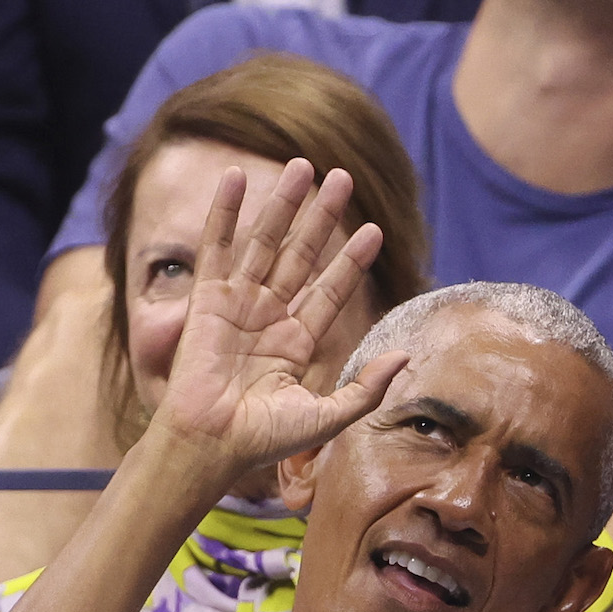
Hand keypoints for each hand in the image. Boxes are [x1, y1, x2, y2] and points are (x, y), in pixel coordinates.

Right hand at [148, 158, 406, 481]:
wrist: (213, 445)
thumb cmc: (265, 440)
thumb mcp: (327, 417)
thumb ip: (366, 388)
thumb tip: (405, 357)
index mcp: (299, 341)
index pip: (331, 290)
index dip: (352, 261)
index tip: (373, 230)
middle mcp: (271, 316)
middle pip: (302, 255)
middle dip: (322, 217)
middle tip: (342, 177)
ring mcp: (239, 304)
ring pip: (266, 242)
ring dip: (283, 204)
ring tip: (303, 166)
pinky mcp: (207, 299)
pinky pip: (219, 247)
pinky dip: (226, 212)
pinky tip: (237, 177)